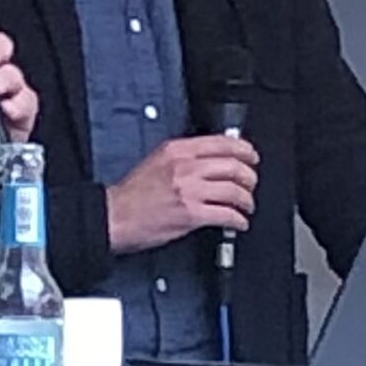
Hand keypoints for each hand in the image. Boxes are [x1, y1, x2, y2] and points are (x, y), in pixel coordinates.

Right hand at [105, 134, 259, 253]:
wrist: (114, 216)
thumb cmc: (132, 194)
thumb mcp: (158, 161)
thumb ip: (185, 157)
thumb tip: (214, 160)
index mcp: (177, 150)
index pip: (222, 142)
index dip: (245, 150)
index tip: (251, 157)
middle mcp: (185, 167)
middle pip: (234, 165)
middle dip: (249, 177)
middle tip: (251, 184)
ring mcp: (189, 190)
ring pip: (234, 190)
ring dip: (246, 200)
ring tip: (246, 206)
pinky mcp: (191, 214)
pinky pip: (226, 215)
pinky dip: (238, 220)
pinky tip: (238, 223)